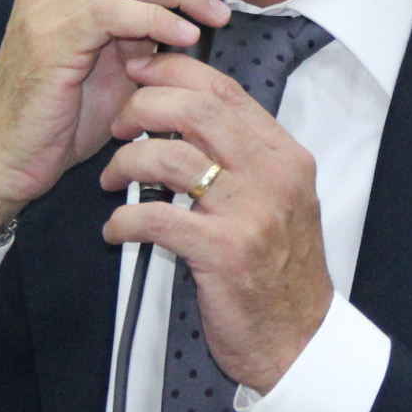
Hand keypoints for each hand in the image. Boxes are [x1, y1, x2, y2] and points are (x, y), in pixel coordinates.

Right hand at [0, 0, 247, 230]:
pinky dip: (155, 19)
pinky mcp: (49, 40)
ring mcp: (45, 8)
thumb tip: (191, 11)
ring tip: (217, 13)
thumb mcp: (112, 66)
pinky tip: (184, 37)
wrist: (6, 162)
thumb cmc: (60, 119)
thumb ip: (142, 31)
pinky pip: (111, 11)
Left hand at [99, 53, 331, 392]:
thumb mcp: (278, 200)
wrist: (299, 339)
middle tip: (119, 124)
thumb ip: (243, 157)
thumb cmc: (280, 272)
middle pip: (197, 110)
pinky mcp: (223, 253)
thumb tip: (188, 113)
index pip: (225, 91)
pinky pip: (156, 218)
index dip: (175, 72)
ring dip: (127, 162)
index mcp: (285, 157)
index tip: (141, 74)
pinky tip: (116, 228)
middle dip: (144, 106)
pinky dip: (124, 219)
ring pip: (171, 158)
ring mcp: (251, 214)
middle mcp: (273, 177)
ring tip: (112, 178)